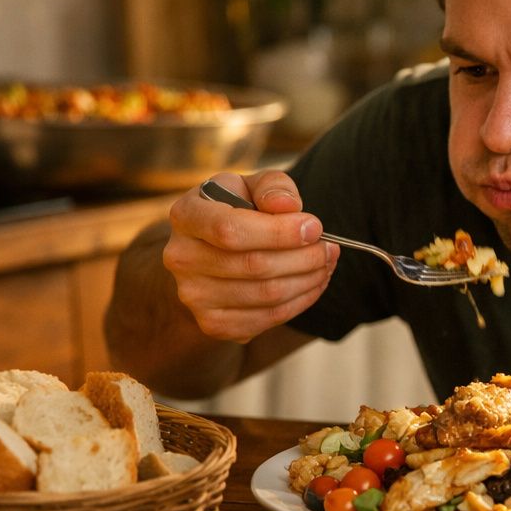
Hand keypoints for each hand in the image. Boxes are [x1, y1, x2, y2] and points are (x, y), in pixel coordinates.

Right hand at [163, 170, 339, 342]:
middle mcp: (181, 258)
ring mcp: (194, 296)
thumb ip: (273, 187)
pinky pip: (268, 318)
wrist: (213, 250)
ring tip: (326, 263)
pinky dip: (301, 301)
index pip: (230, 230)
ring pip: (267, 295)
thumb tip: (288, 206)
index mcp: (186, 216)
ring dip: (309, 280)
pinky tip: (313, 283)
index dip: (280, 232)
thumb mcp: (252, 186)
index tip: (315, 227)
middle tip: (329, 248)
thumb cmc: (238, 210)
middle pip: (254, 266)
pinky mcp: (214, 323)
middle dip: (304, 257)